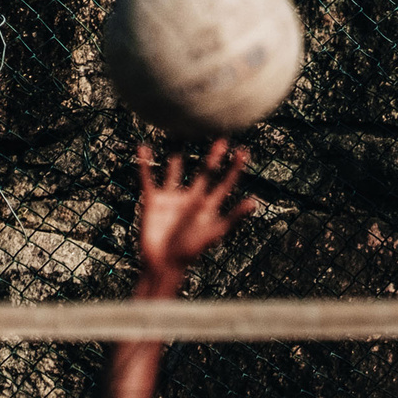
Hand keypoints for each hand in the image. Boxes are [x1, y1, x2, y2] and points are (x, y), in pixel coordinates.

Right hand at [133, 141, 257, 295]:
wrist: (162, 263)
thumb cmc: (189, 252)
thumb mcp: (213, 232)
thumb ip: (232, 217)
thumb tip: (254, 202)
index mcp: (207, 207)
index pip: (224, 184)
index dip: (234, 169)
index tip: (243, 151)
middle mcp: (191, 199)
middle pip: (204, 173)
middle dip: (213, 157)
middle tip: (222, 137)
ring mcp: (172, 199)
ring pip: (175, 171)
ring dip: (177, 154)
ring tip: (179, 134)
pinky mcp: (153, 201)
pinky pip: (149, 179)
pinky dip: (145, 164)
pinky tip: (143, 148)